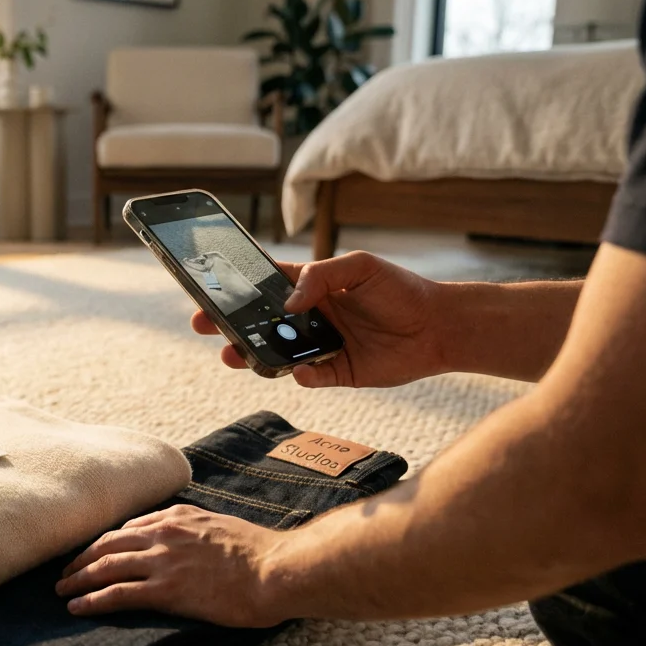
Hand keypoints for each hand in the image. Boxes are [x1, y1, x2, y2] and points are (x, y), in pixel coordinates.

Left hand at [55, 504, 285, 627]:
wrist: (276, 570)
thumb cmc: (261, 554)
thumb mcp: (223, 526)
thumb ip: (198, 530)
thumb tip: (191, 542)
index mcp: (178, 516)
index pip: (129, 527)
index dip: (106, 542)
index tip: (94, 553)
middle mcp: (164, 533)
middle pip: (108, 543)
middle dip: (82, 558)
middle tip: (65, 572)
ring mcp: (162, 561)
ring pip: (105, 567)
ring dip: (78, 579)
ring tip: (62, 591)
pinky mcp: (165, 590)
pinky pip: (117, 594)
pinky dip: (92, 600)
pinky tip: (78, 608)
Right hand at [191, 251, 445, 387]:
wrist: (440, 327)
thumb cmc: (401, 289)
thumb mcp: (360, 267)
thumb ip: (321, 276)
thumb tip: (290, 303)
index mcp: (312, 287)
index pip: (265, 286)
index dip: (236, 289)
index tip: (208, 291)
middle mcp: (311, 318)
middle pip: (262, 323)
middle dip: (231, 325)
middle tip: (204, 326)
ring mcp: (322, 347)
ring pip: (278, 354)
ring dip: (255, 355)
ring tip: (235, 355)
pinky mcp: (338, 373)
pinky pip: (311, 378)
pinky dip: (302, 376)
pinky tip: (302, 371)